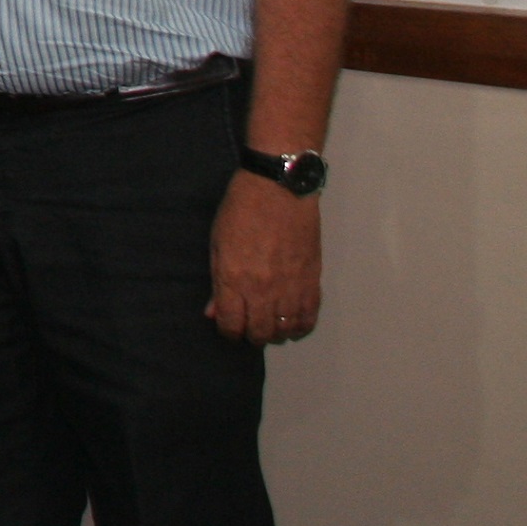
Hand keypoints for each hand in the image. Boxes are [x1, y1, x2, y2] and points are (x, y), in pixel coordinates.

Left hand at [207, 171, 320, 342]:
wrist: (278, 189)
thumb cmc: (240, 210)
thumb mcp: (217, 243)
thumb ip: (217, 282)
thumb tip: (213, 312)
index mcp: (233, 278)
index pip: (231, 324)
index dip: (228, 332)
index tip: (228, 327)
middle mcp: (262, 289)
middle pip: (260, 333)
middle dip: (251, 336)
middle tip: (249, 328)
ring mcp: (290, 287)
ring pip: (285, 330)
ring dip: (276, 333)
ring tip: (270, 324)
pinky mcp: (312, 281)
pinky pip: (309, 318)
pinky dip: (300, 326)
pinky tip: (292, 322)